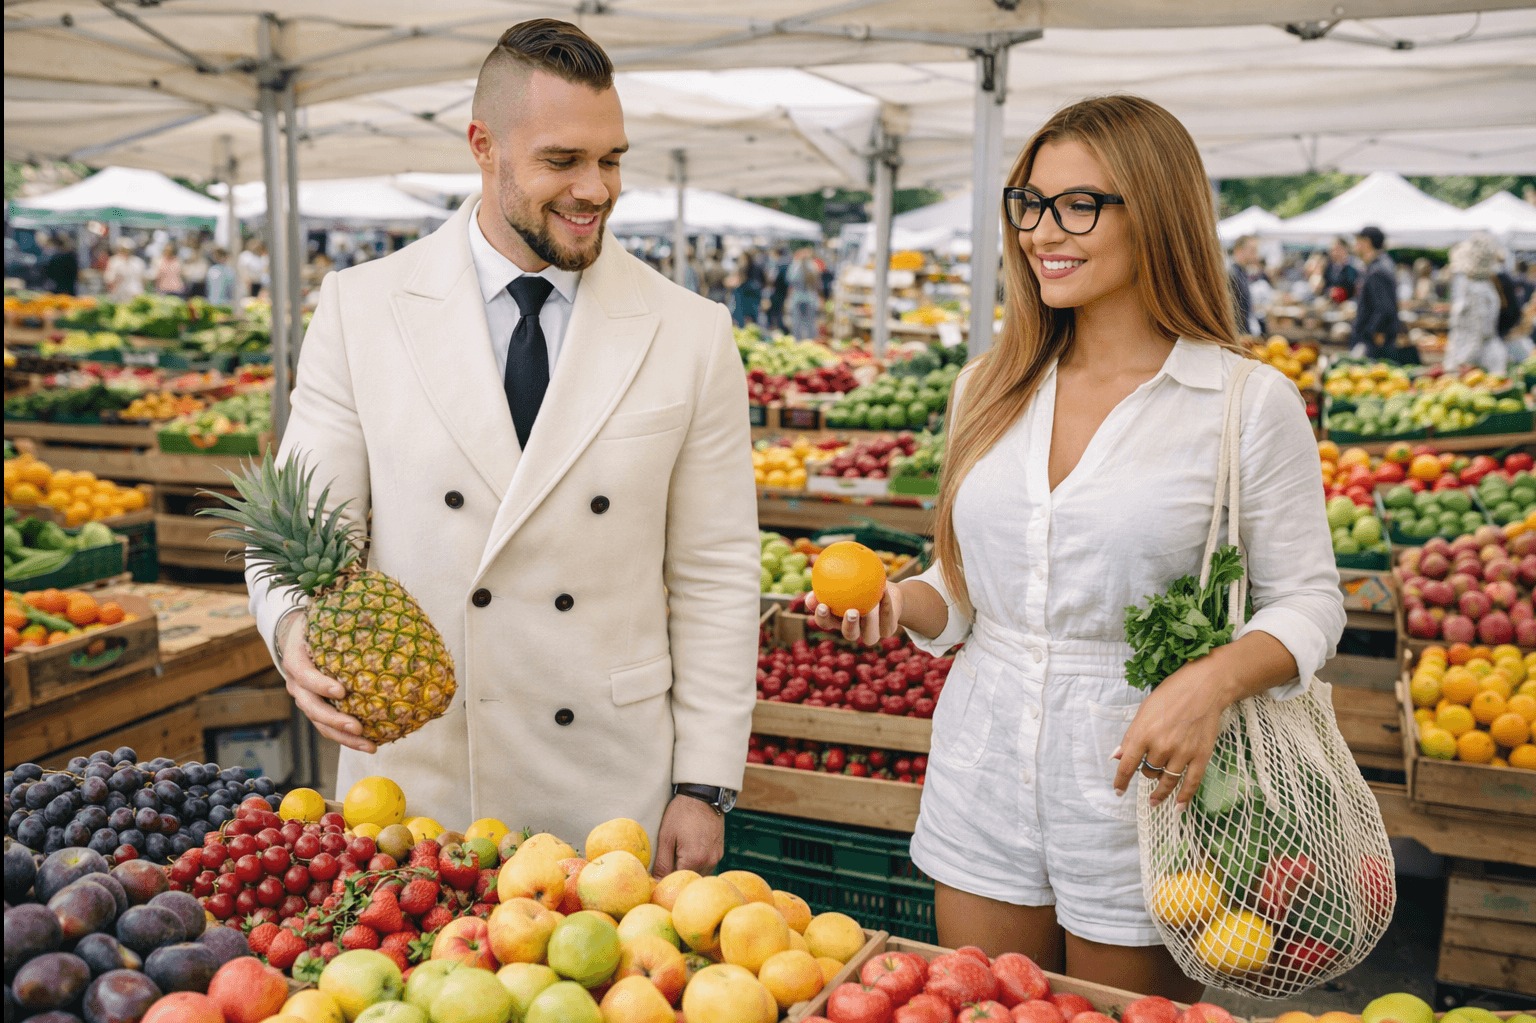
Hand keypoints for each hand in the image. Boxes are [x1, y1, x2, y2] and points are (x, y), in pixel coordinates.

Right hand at [277, 610, 374, 753]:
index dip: (319, 684)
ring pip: (320, 723)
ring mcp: (305, 699)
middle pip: (311, 707)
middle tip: (357, 728)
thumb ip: (338, 618)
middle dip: (334, 720)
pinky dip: (347, 738)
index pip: (304, 673)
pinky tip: (371, 743)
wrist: (296, 637)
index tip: (341, 692)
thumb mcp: (320, 618)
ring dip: (344, 737)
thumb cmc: (315, 626)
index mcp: (296, 659)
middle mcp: (297, 683)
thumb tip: (374, 609)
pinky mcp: (316, 709)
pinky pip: (329, 727)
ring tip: (369, 746)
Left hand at [652, 795, 723, 877]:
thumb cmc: (681, 813)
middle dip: (677, 875)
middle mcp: (709, 861)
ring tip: (678, 856)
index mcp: (694, 859)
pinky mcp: (720, 852)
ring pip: (699, 873)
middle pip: (690, 879)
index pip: (678, 881)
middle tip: (666, 865)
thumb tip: (657, 883)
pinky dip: (697, 864)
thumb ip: (662, 863)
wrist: (702, 795)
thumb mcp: (666, 837)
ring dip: (688, 870)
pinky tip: (689, 852)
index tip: (658, 875)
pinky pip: (707, 866)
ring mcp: (716, 857)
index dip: (666, 880)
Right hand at [807, 582, 903, 645]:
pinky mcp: (887, 630)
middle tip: (850, 612)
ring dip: (869, 623)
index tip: (822, 605)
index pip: (826, 622)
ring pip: (869, 637)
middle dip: (849, 626)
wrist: (886, 591)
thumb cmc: (859, 580)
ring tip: (869, 609)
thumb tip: (818, 564)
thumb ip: (832, 573)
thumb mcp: (846, 575)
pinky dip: (886, 607)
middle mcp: (855, 629)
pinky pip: (888, 622)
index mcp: (840, 619)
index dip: (822, 618)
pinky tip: (885, 592)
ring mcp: (872, 632)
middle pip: (849, 634)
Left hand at [1112, 655, 1230, 806]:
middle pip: (1148, 771)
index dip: (1121, 781)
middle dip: (1147, 770)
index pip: (1127, 765)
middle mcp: (1161, 746)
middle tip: (1150, 765)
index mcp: (1143, 733)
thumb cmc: (1170, 695)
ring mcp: (1182, 753)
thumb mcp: (1143, 711)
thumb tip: (1118, 757)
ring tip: (1154, 801)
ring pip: (1166, 780)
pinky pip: (1190, 783)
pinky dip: (1184, 797)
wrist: (1204, 688)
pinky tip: (1177, 807)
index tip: (1118, 791)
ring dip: (1159, 791)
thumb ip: (1131, 737)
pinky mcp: (1201, 756)